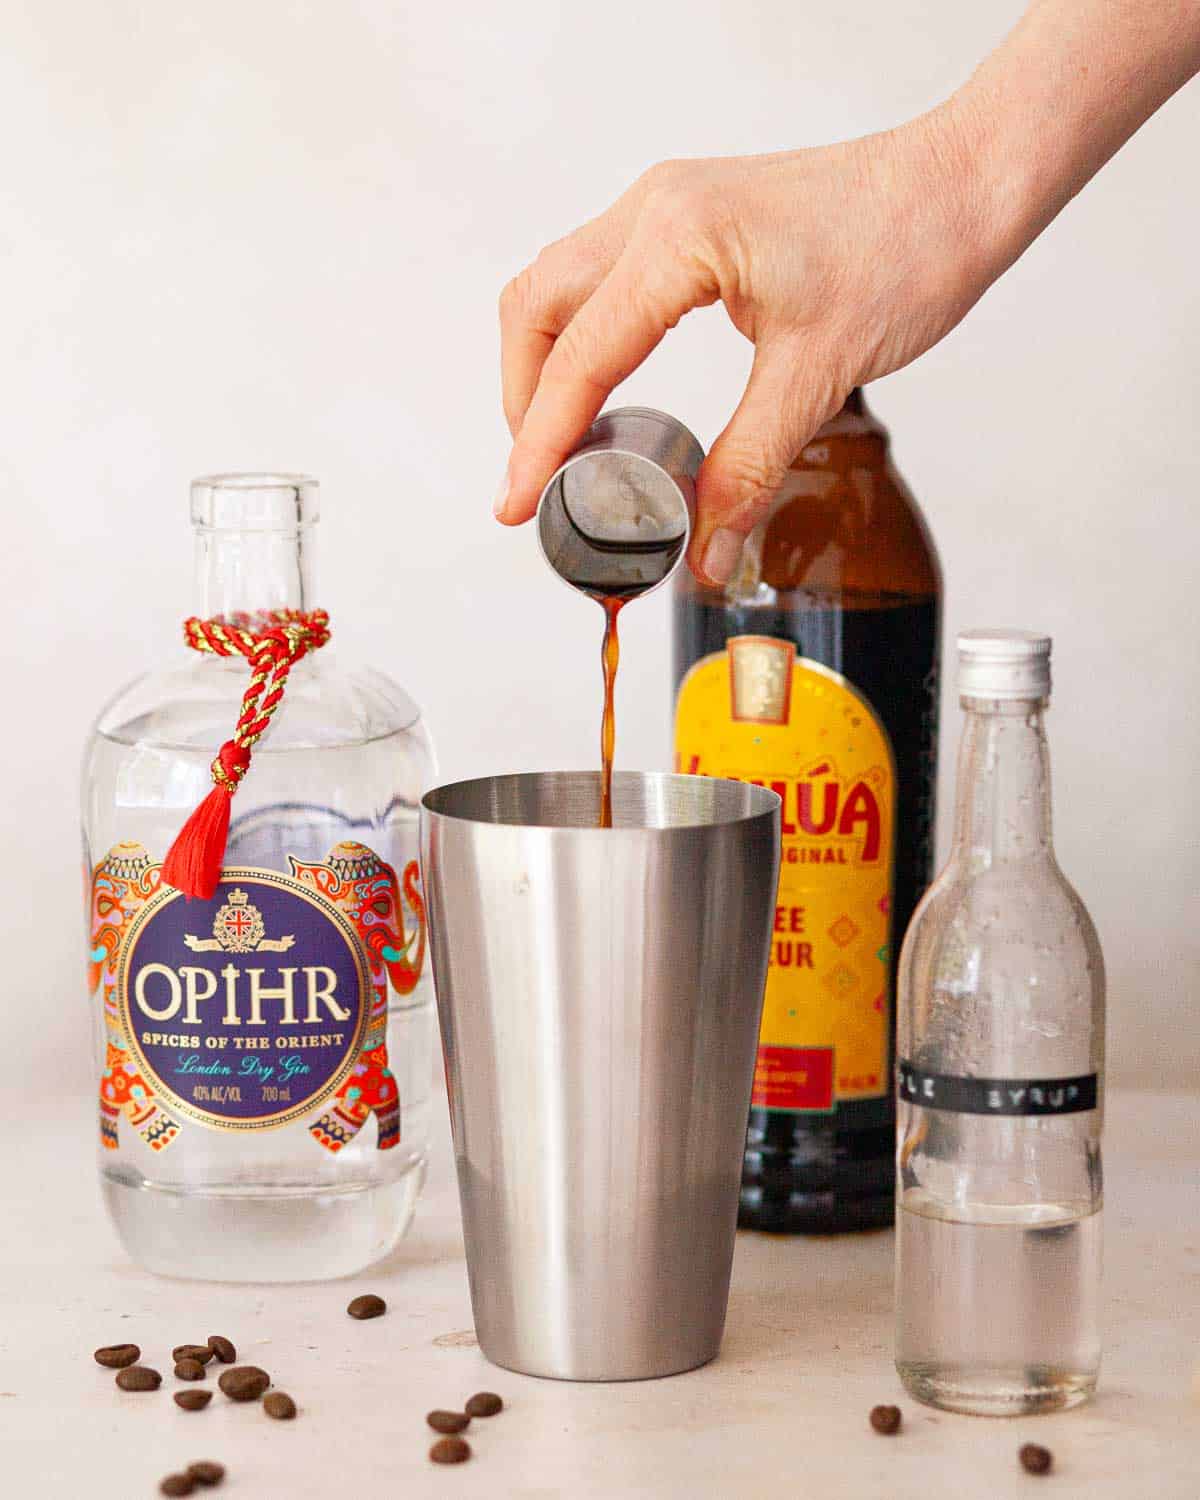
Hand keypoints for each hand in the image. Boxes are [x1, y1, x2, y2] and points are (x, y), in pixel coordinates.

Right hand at [495, 103, 995, 584]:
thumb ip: (748, 468)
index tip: (515, 506)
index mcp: (679, 240)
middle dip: (523, 401)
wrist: (962, 185)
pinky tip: (605, 389)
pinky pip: (599, 277)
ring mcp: (667, 206)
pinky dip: (580, 336)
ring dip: (544, 365)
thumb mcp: (818, 375)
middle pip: (536, 310)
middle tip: (541, 480)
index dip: (539, 443)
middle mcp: (656, 210)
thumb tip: (703, 555)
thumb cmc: (907, 250)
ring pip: (558, 286)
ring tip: (562, 444)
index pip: (579, 357)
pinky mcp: (689, 218)